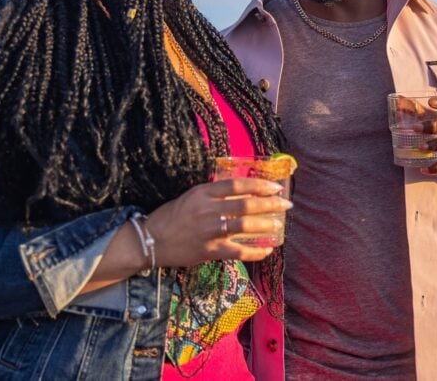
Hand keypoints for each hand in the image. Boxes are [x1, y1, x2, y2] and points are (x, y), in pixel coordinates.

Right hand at [145, 178, 290, 265]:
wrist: (150, 241)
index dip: (260, 185)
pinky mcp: (208, 251)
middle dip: (270, 204)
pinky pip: (238, 252)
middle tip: (286, 204)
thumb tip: (244, 191)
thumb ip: (215, 193)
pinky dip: (255, 252)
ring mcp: (208, 231)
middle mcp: (207, 210)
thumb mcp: (192, 196)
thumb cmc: (172, 216)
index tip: (276, 187)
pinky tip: (267, 251)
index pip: (238, 185)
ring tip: (279, 226)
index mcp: (203, 192)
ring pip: (244, 226)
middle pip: (246, 205)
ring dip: (266, 226)